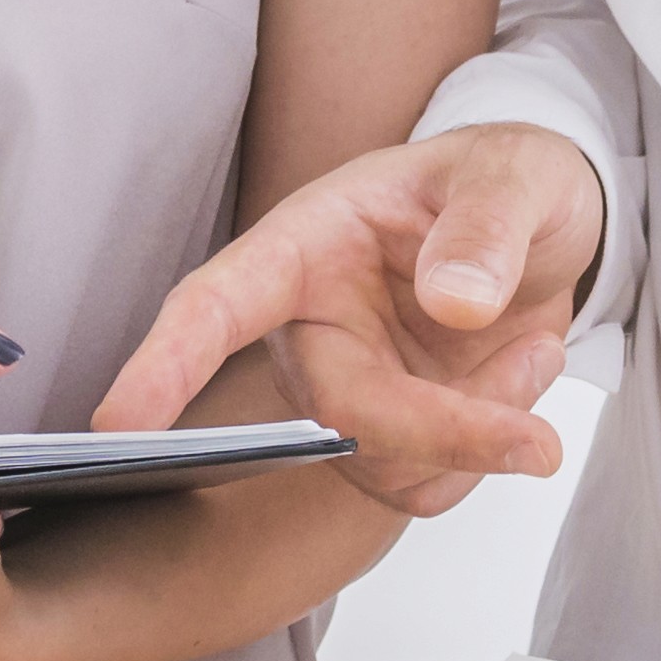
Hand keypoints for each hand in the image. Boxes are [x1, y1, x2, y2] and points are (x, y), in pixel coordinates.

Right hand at [93, 127, 601, 513]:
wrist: (542, 228)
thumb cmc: (502, 180)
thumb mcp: (515, 174)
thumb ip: (487, 228)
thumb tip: (454, 299)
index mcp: (305, 244)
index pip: (216, 305)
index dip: (166, 364)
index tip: (118, 428)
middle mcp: (308, 326)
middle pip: (332, 414)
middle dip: (437, 432)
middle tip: (539, 442)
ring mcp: (348, 387)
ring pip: (384, 464)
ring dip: (481, 430)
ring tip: (532, 348)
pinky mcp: (390, 435)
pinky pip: (423, 486)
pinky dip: (491, 452)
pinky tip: (518, 378)